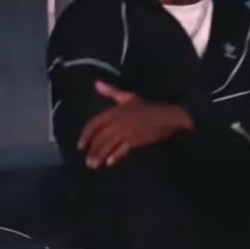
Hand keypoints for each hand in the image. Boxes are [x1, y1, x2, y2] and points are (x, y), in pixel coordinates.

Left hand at [78, 82, 192, 167]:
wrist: (168, 116)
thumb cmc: (148, 107)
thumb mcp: (128, 97)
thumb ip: (111, 91)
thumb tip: (96, 83)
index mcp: (114, 111)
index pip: (94, 123)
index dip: (85, 135)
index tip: (80, 146)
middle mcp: (118, 121)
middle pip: (99, 137)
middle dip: (92, 150)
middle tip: (88, 161)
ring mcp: (126, 131)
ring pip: (108, 144)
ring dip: (100, 155)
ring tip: (95, 165)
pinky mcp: (136, 139)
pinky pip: (122, 149)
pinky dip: (115, 156)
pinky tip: (110, 162)